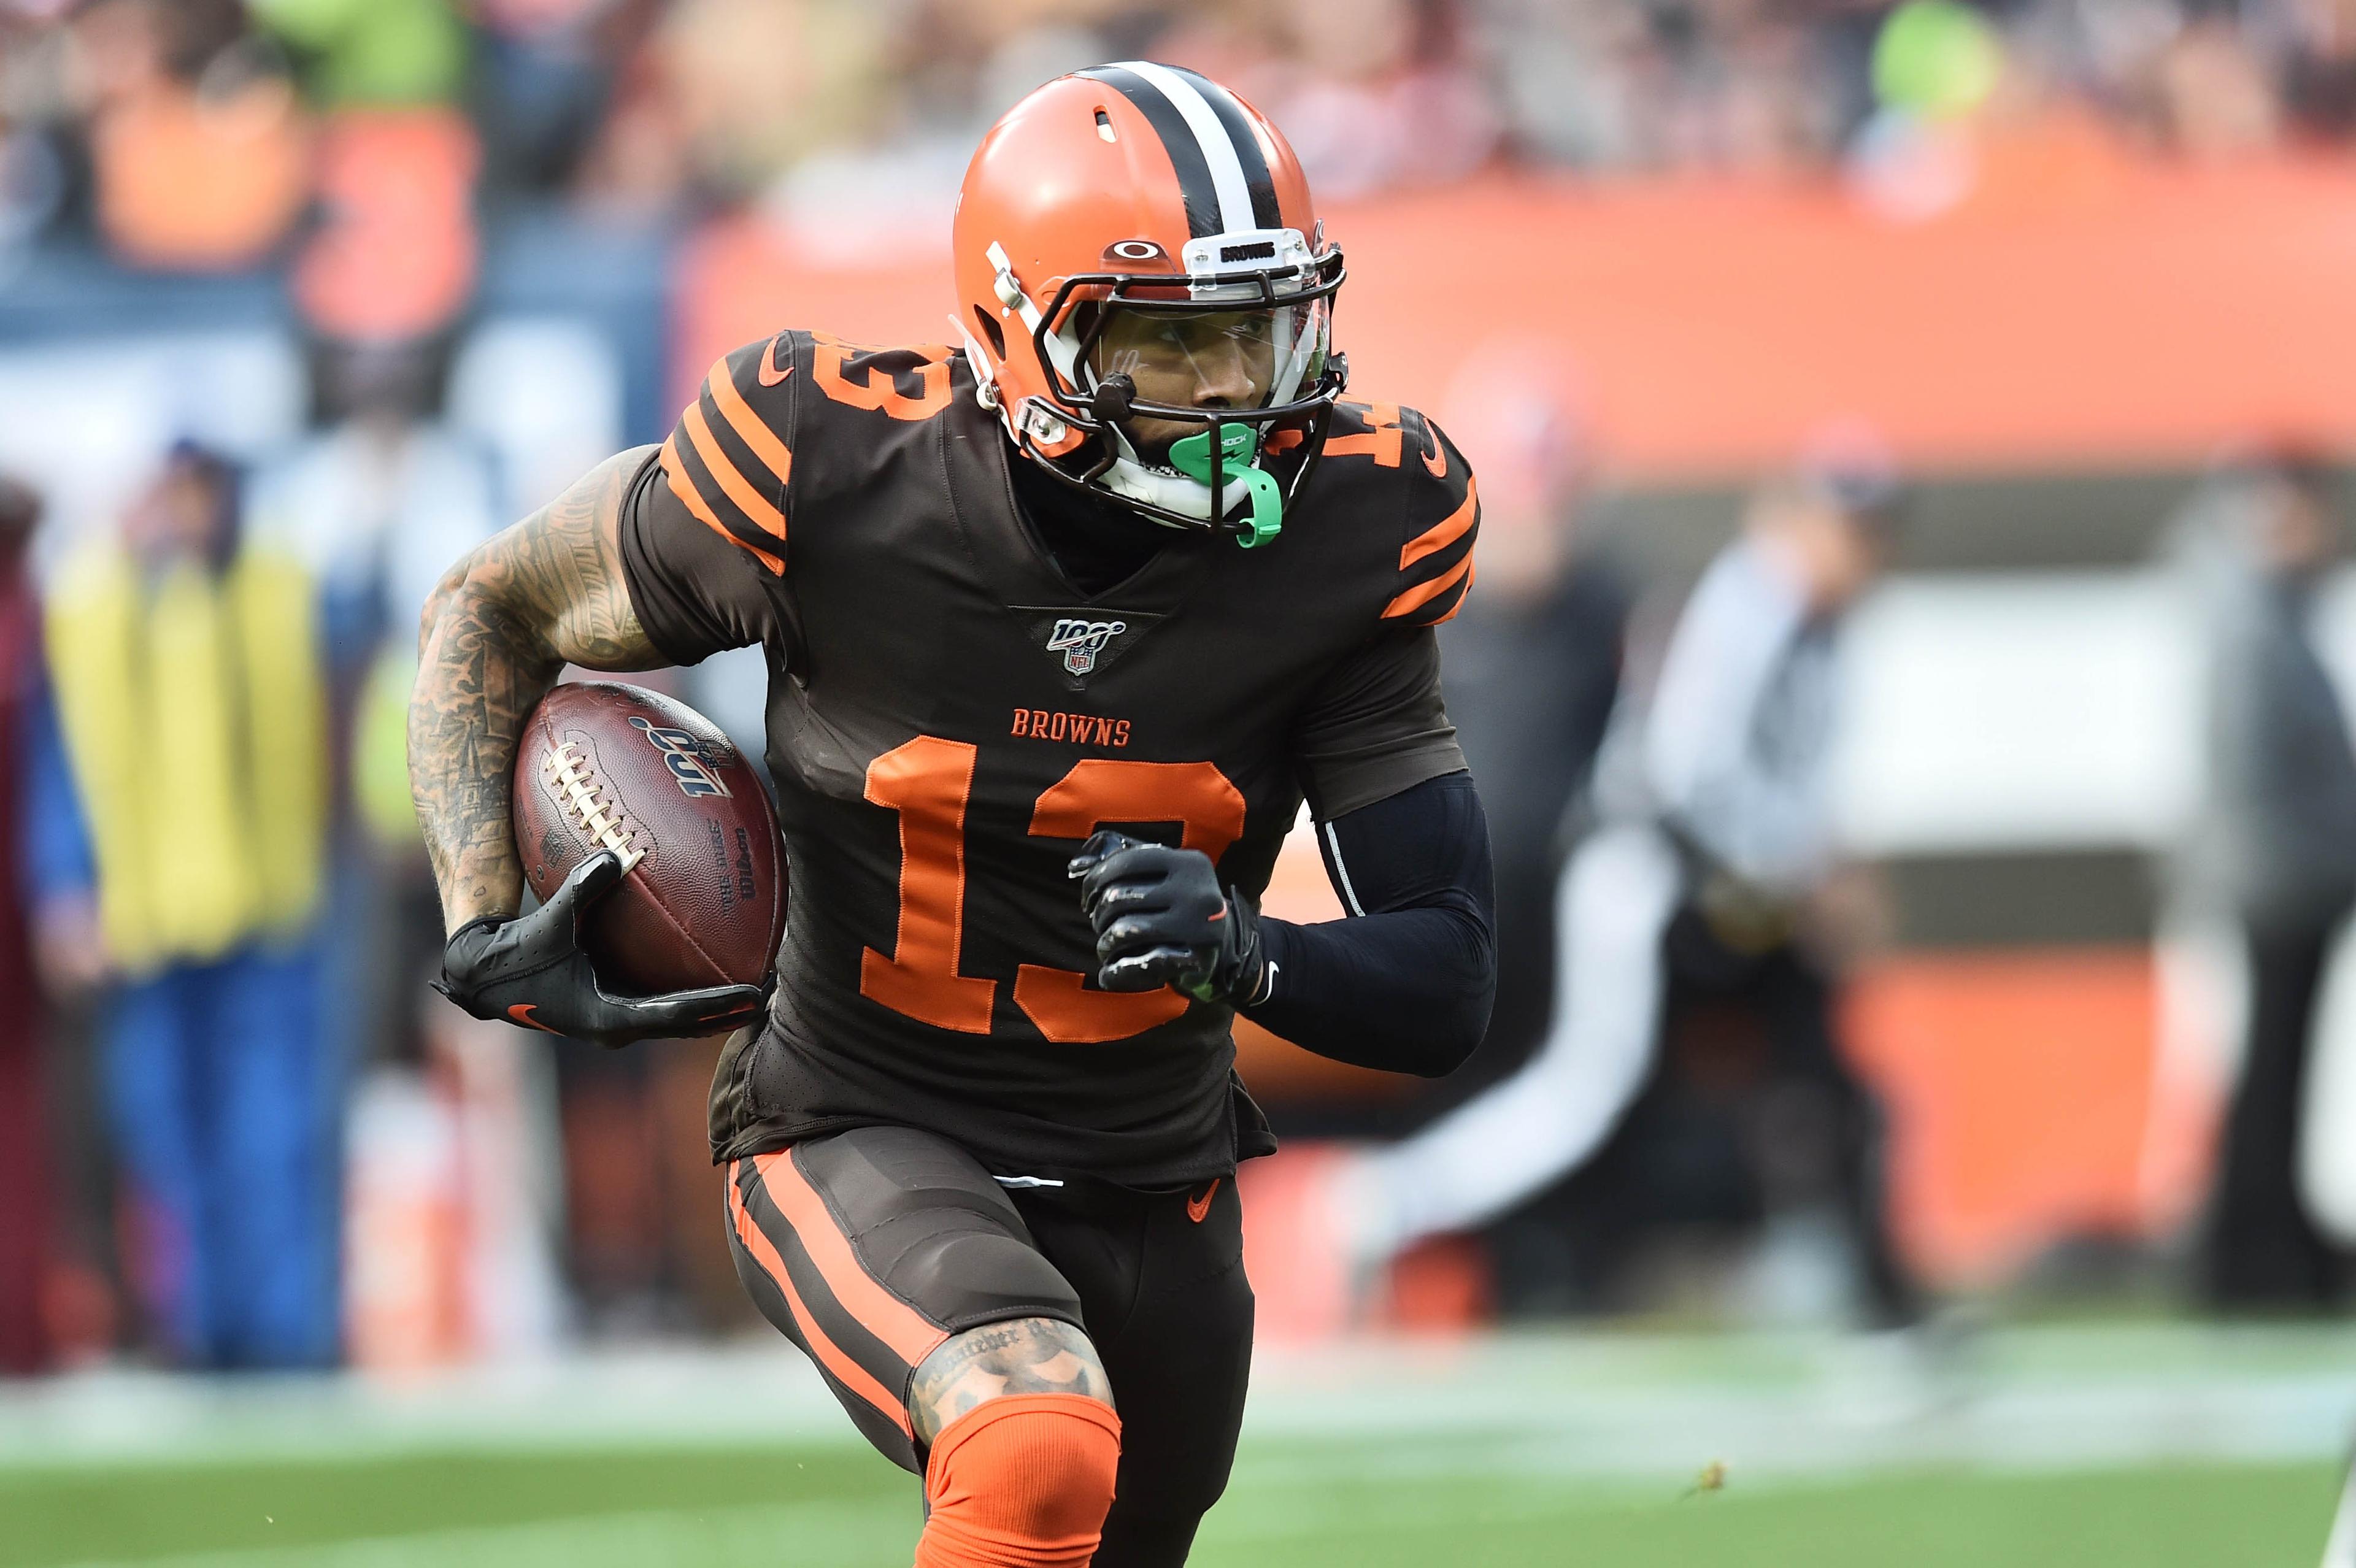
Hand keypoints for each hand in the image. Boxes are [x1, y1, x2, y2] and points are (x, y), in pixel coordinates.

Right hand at [435, 851, 766, 1047]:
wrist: (486, 978)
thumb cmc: (517, 953)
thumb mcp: (549, 923)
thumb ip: (581, 891)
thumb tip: (614, 856)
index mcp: (607, 1016)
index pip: (675, 1014)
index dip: (717, 1006)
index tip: (754, 996)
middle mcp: (618, 1026)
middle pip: (689, 1026)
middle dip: (730, 1013)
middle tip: (773, 994)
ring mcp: (617, 1021)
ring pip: (679, 1021)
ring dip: (717, 1010)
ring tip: (760, 991)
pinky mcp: (614, 1009)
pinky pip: (664, 1006)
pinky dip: (693, 997)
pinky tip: (719, 974)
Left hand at [1067, 830, 1266, 1003]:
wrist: (1224, 945)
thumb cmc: (1183, 906)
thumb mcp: (1168, 878)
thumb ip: (1132, 866)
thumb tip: (1078, 865)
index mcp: (1188, 863)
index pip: (1128, 862)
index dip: (1096, 880)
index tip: (1087, 899)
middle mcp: (1197, 889)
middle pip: (1122, 897)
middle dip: (1099, 915)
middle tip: (1099, 926)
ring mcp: (1199, 925)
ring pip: (1127, 929)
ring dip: (1105, 942)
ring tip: (1105, 947)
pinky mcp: (1197, 957)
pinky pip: (1142, 961)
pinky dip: (1117, 969)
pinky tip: (1109, 971)